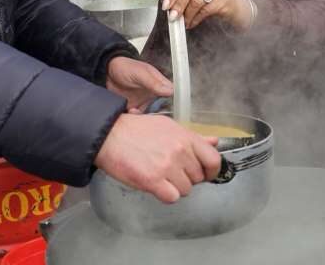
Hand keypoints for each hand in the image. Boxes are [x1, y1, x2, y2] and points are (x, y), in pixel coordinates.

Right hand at [94, 113, 221, 202]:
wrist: (109, 135)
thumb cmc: (137, 130)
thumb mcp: (168, 127)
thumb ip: (193, 138)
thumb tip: (215, 141)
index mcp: (185, 136)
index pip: (213, 159)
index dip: (212, 171)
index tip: (206, 174)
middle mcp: (180, 150)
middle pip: (198, 177)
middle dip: (187, 178)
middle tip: (171, 171)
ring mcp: (167, 166)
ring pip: (185, 189)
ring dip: (175, 187)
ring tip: (160, 176)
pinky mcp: (153, 180)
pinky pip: (172, 197)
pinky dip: (165, 195)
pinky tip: (156, 185)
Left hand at [106, 56, 172, 112]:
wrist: (106, 72)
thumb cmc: (125, 67)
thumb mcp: (140, 73)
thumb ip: (154, 83)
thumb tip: (170, 91)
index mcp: (158, 83)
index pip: (172, 94)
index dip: (174, 102)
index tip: (169, 109)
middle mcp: (152, 93)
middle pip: (162, 107)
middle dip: (157, 113)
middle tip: (150, 114)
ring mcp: (143, 101)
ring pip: (150, 113)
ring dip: (144, 116)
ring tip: (134, 111)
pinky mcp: (133, 107)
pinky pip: (137, 116)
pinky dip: (135, 117)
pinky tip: (129, 112)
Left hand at [162, 0, 250, 29]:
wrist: (232, 5)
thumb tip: (167, 7)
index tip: (165, 5)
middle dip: (178, 5)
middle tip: (172, 17)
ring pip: (196, 1)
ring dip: (187, 15)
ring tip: (184, 23)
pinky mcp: (221, 0)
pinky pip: (205, 10)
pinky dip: (196, 19)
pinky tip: (192, 23)